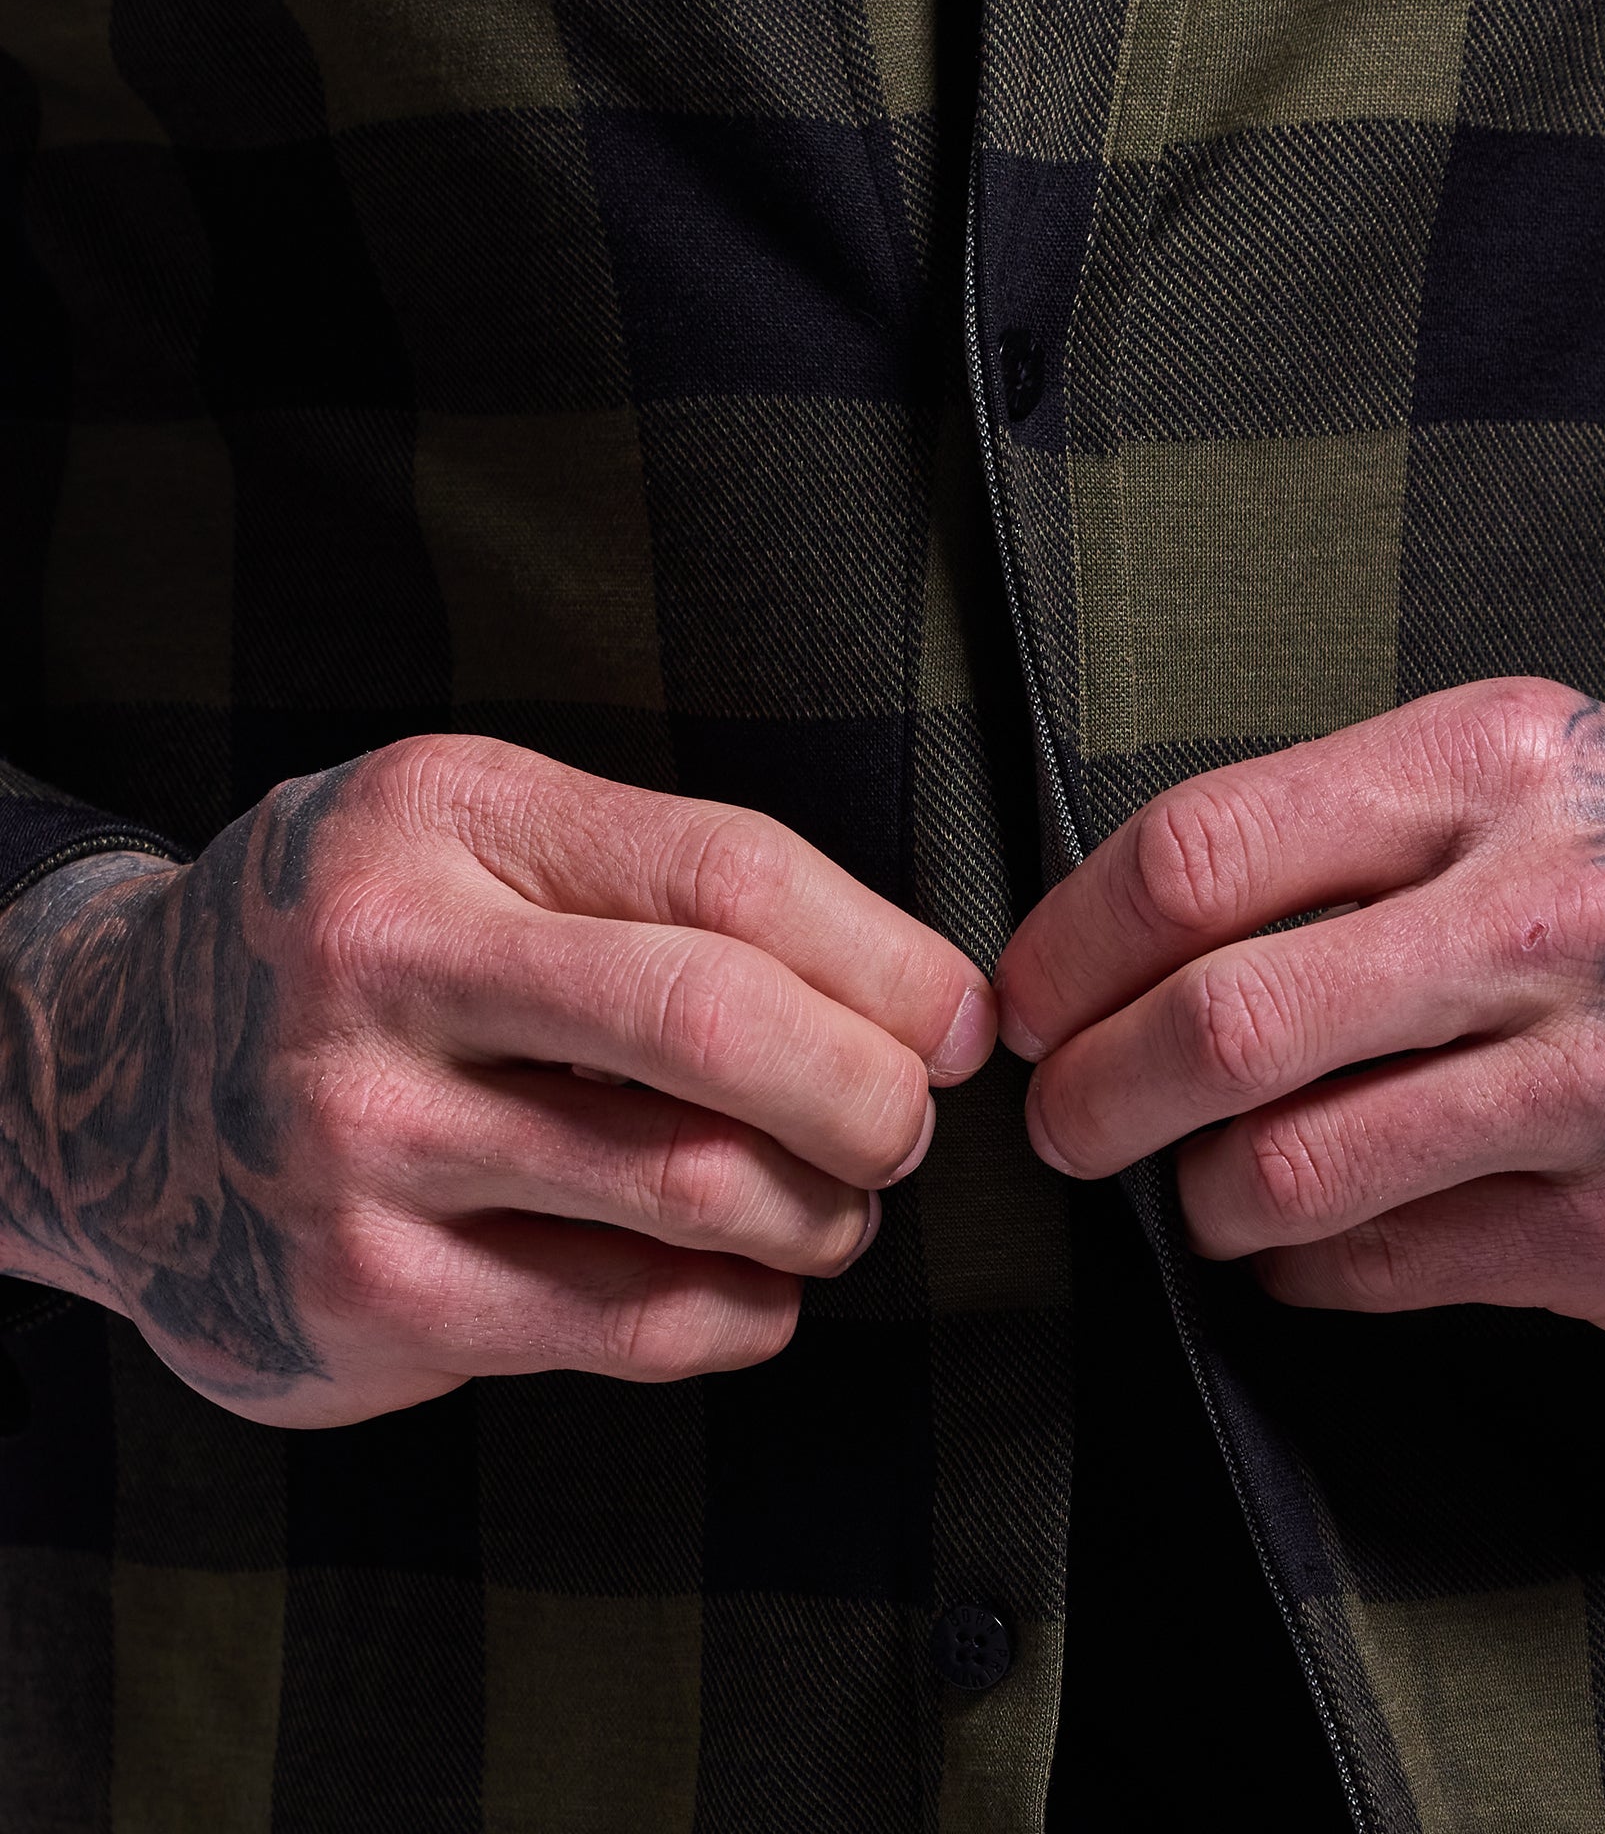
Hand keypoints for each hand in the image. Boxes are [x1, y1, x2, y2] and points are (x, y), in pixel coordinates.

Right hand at [0, 737, 992, 1422]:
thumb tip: (909, 993)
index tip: (955, 1015)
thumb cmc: (352, 949)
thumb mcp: (474, 843)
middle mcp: (387, 968)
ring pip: (691, 1190)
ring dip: (820, 1212)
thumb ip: (661, 887)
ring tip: (830, 1203)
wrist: (109, 1084)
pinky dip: (742, 1312)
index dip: (886, 957)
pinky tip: (750, 1286)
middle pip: (713, 1026)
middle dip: (870, 1091)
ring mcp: (364, 1141)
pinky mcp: (367, 1295)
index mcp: (447, 823)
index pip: (729, 875)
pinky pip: (630, 1321)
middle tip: (904, 1119)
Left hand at [995, 679, 1604, 1348]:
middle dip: (1094, 1096)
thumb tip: (1118, 946)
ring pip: (1287, 1173)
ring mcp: (1601, 1086)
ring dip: (1200, 1199)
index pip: (1200, 854)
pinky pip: (1381, 1270)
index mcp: (1490, 767)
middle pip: (1221, 1025)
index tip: (1024, 1002)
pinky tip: (1319, 1242)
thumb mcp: (1527, 776)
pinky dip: (1305, 1267)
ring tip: (1206, 1188)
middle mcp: (1547, 914)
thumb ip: (1340, 836)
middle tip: (1065, 1125)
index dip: (1068, 946)